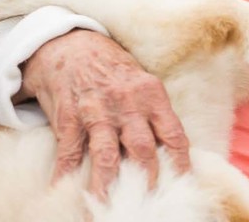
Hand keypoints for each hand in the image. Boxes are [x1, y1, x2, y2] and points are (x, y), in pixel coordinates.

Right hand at [20, 29, 190, 200]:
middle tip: (150, 205)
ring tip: (108, 209)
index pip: (174, 135)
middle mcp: (127, 103)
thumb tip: (169, 153)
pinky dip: (66, 175)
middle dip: (147, 182)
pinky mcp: (69, 116)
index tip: (183, 187)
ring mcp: (96, 110)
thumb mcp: (139, 81)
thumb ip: (153, 113)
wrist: (69, 43)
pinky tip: (64, 191)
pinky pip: (70, 151)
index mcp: (151, 94)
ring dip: (108, 187)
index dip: (180, 165)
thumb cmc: (110, 68)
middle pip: (143, 150)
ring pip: (107, 156)